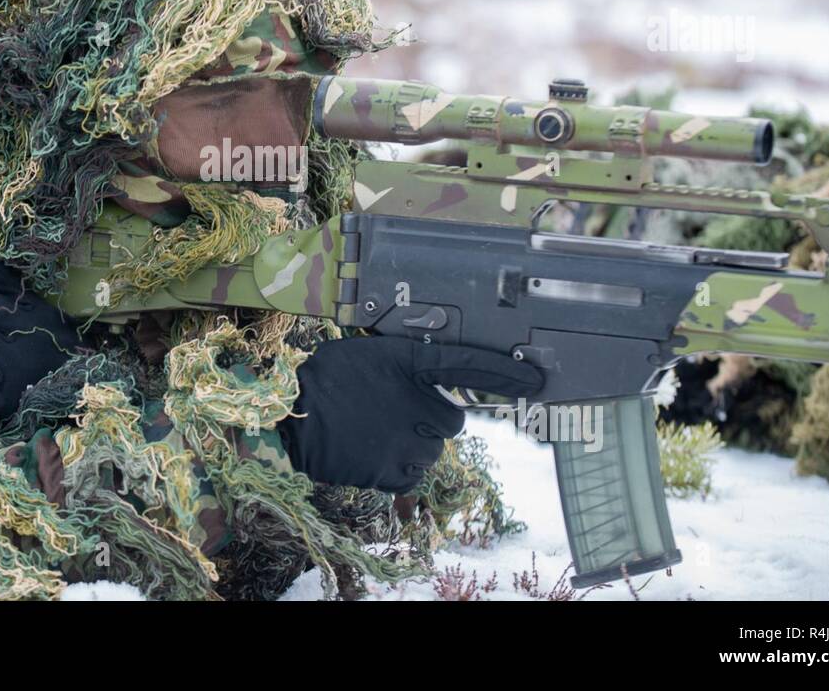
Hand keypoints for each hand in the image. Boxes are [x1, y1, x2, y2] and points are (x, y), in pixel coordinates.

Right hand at [277, 335, 542, 493]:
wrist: (291, 410)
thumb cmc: (328, 375)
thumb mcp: (373, 353)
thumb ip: (410, 365)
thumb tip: (434, 378)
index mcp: (411, 365)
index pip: (469, 366)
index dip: (505, 374)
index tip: (538, 381)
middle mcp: (417, 403)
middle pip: (449, 423)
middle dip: (428, 420)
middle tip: (393, 411)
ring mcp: (406, 440)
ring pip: (430, 452)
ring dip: (410, 445)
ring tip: (374, 430)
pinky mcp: (391, 471)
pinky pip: (410, 475)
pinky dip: (395, 467)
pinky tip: (370, 450)